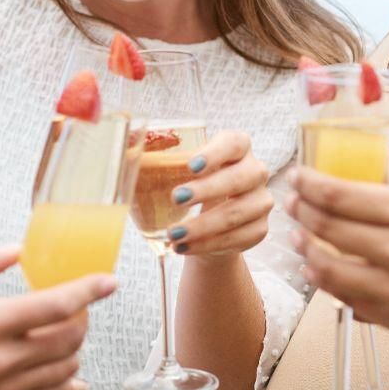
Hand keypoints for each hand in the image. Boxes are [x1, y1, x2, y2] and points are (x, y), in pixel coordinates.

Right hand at [0, 246, 111, 389]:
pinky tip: (66, 373)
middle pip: (71, 339)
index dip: (89, 291)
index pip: (56, 305)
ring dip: (74, 349)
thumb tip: (14, 251)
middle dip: (82, 319)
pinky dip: (67, 382)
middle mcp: (5, 360)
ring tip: (62, 335)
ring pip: (67, 370)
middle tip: (73, 308)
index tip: (109, 282)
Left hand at [166, 130, 272, 261]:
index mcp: (238, 148)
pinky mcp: (259, 229)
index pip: (235, 143)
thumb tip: (128, 144)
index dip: (216, 153)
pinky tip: (184, 247)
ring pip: (237, 213)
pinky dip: (207, 245)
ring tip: (173, 234)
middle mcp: (255, 171)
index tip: (191, 165)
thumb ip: (156, 156)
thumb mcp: (178, 169)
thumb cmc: (191, 186)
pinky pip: (236, 239)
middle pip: (239, 178)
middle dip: (207, 190)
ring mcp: (260, 201)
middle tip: (176, 198)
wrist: (209, 223)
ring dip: (203, 226)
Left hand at [287, 167, 388, 350]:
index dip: (309, 184)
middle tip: (292, 203)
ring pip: (327, 270)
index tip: (298, 177)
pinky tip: (320, 275)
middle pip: (326, 228)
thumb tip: (354, 205)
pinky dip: (328, 286)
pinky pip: (349, 301)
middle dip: (301, 212)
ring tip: (298, 240)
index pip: (340, 195)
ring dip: (305, 252)